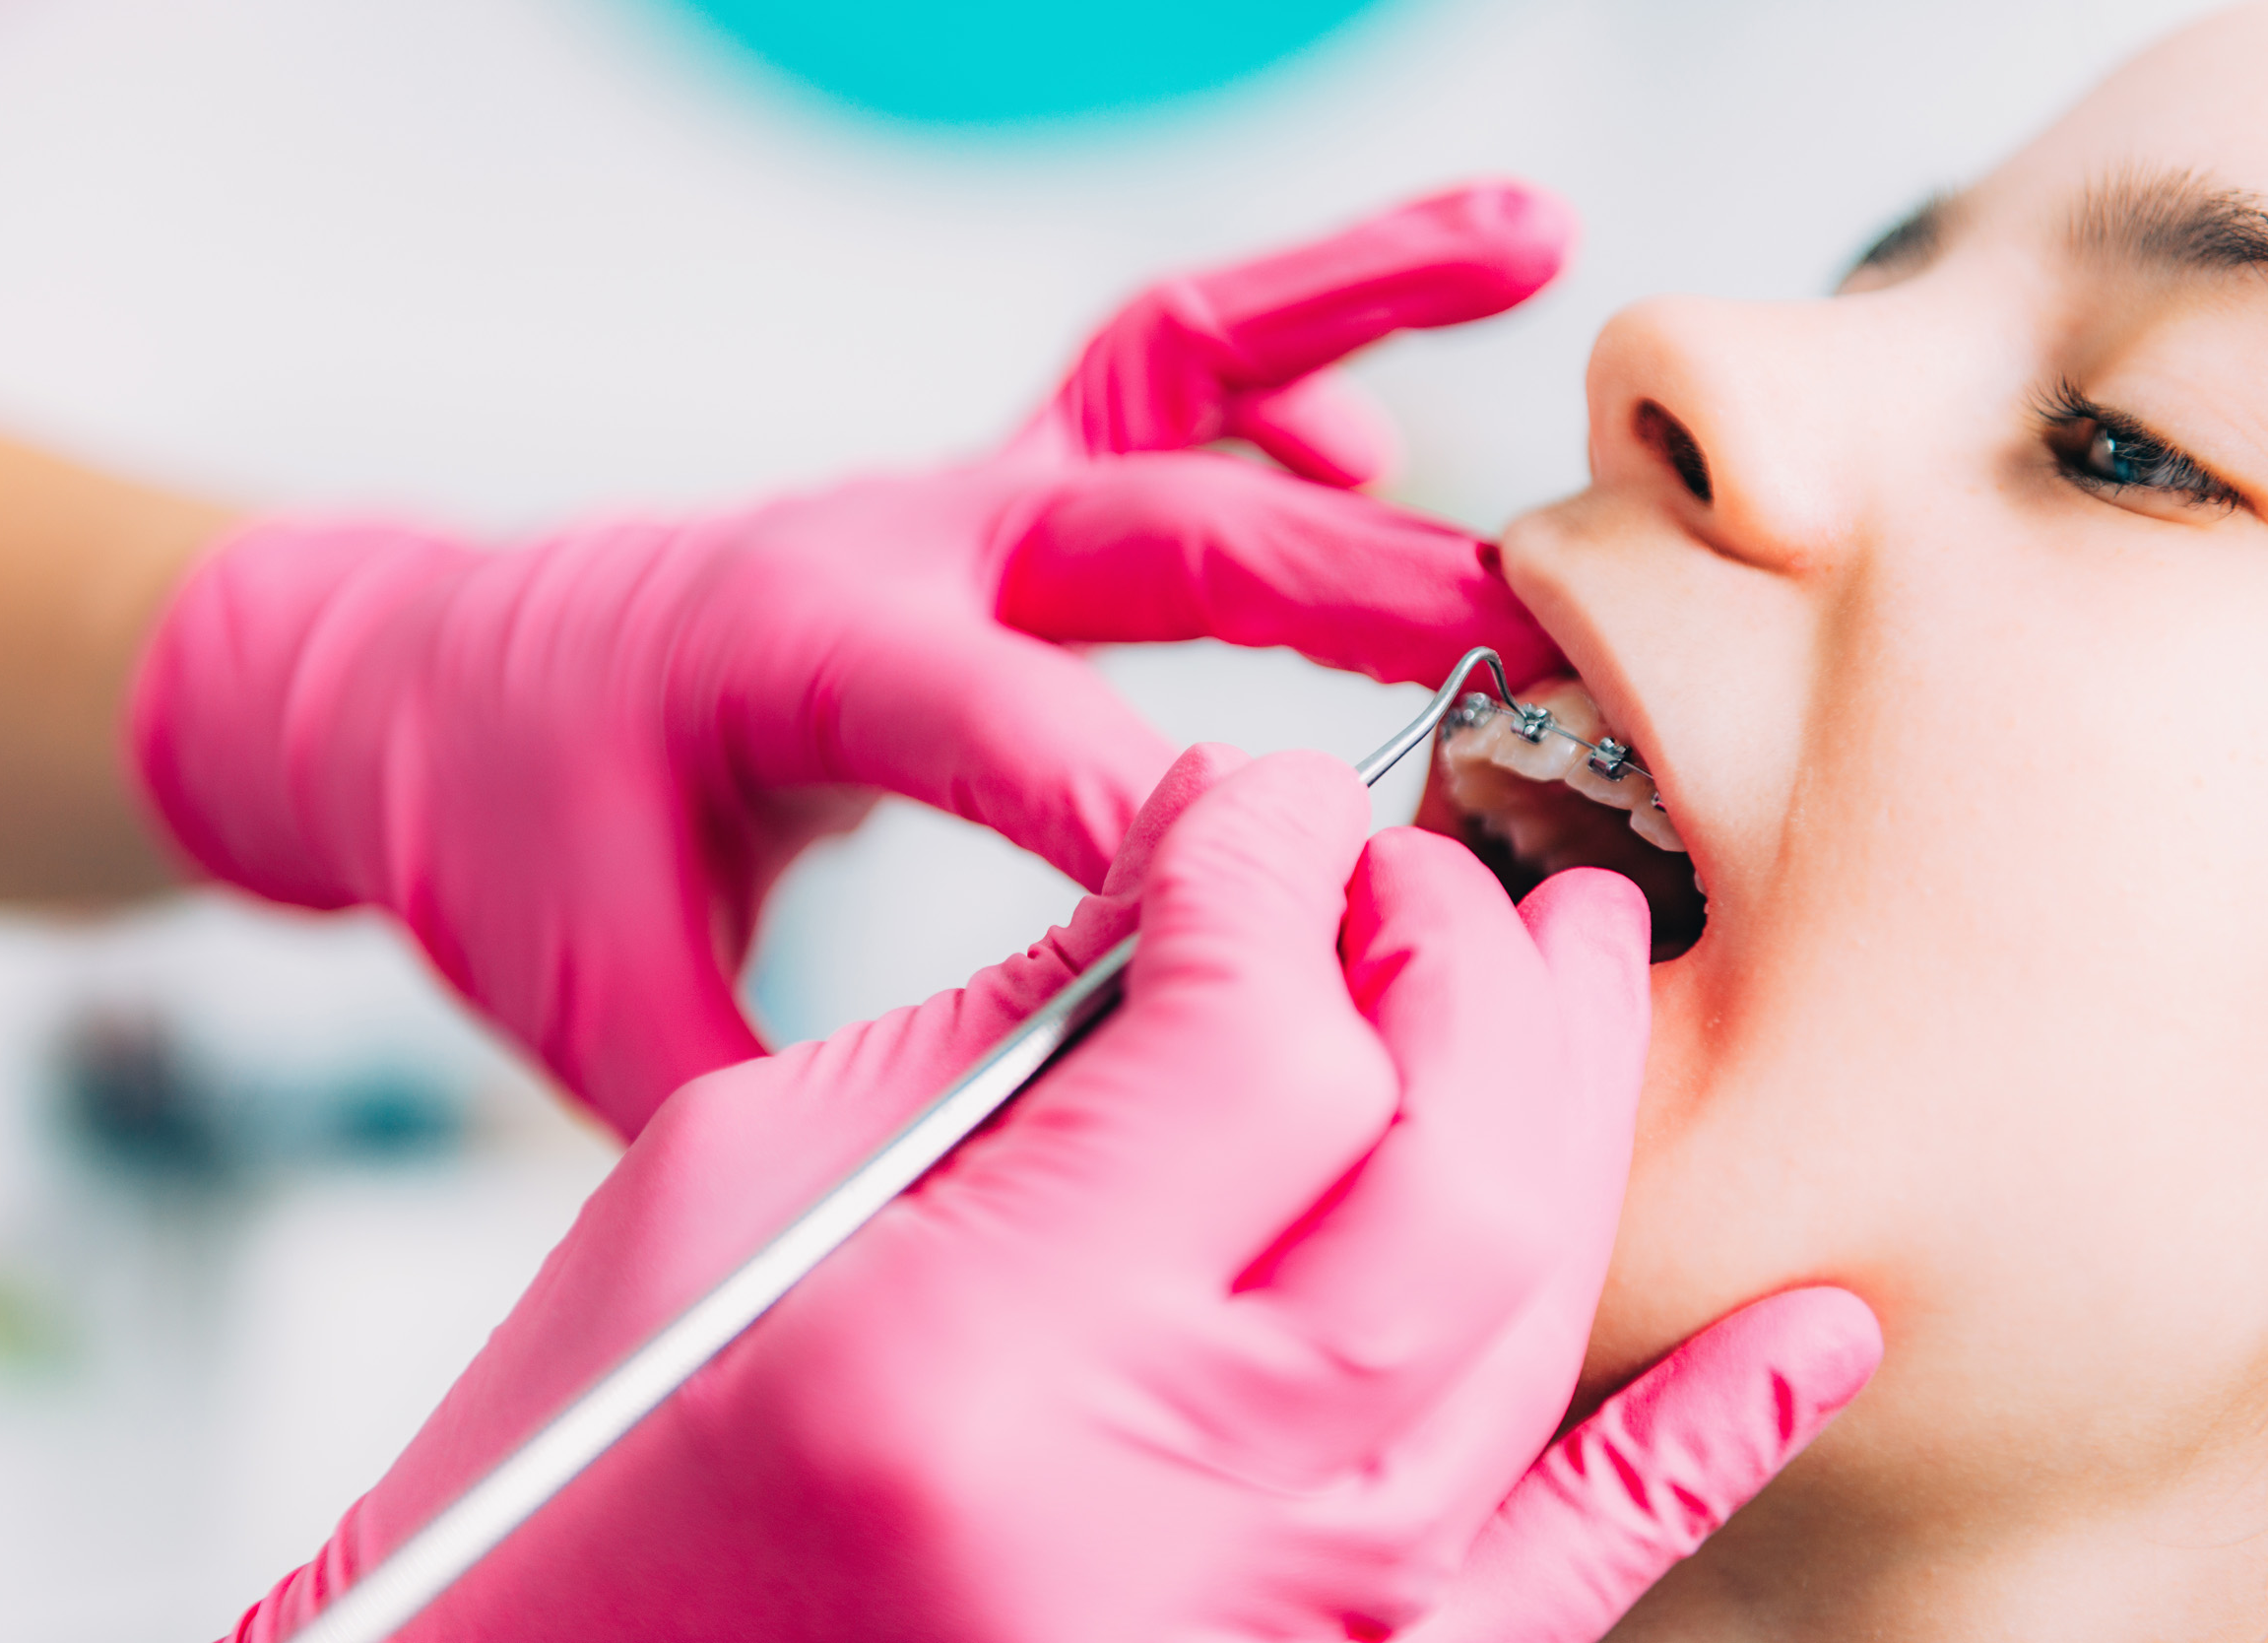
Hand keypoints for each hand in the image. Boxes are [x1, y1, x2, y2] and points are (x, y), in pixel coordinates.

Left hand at [128, 182, 1570, 1139]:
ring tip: (1537, 241)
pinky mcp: (988, 501)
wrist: (428, 677)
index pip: (997, 719)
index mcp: (786, 648)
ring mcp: (954, 498)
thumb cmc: (504, 821)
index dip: (1146, 804)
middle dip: (1347, 585)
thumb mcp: (588, 991)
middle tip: (1531, 636)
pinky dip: (1291, 365)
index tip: (1302, 896)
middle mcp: (896, 538)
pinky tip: (1387, 415)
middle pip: (1148, 524)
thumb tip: (925, 1218)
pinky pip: (1157, 389)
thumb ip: (751, 1098)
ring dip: (1358, 300)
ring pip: (1174, 366)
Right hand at [223, 749, 1875, 1641]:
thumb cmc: (588, 1450)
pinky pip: (1560, 1580)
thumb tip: (1212, 890)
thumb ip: (1019, 1021)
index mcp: (964, 1355)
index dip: (1273, 869)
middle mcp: (1152, 1513)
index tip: (1251, 806)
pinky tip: (1802, 1335)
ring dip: (1570, 1113)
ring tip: (1572, 962)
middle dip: (1455, 963)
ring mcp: (1251, 1629)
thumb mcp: (749, 1176)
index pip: (1258, 1034)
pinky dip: (1694, 1449)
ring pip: (1521, 1324)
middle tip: (1411, 866)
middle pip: (1450, 1167)